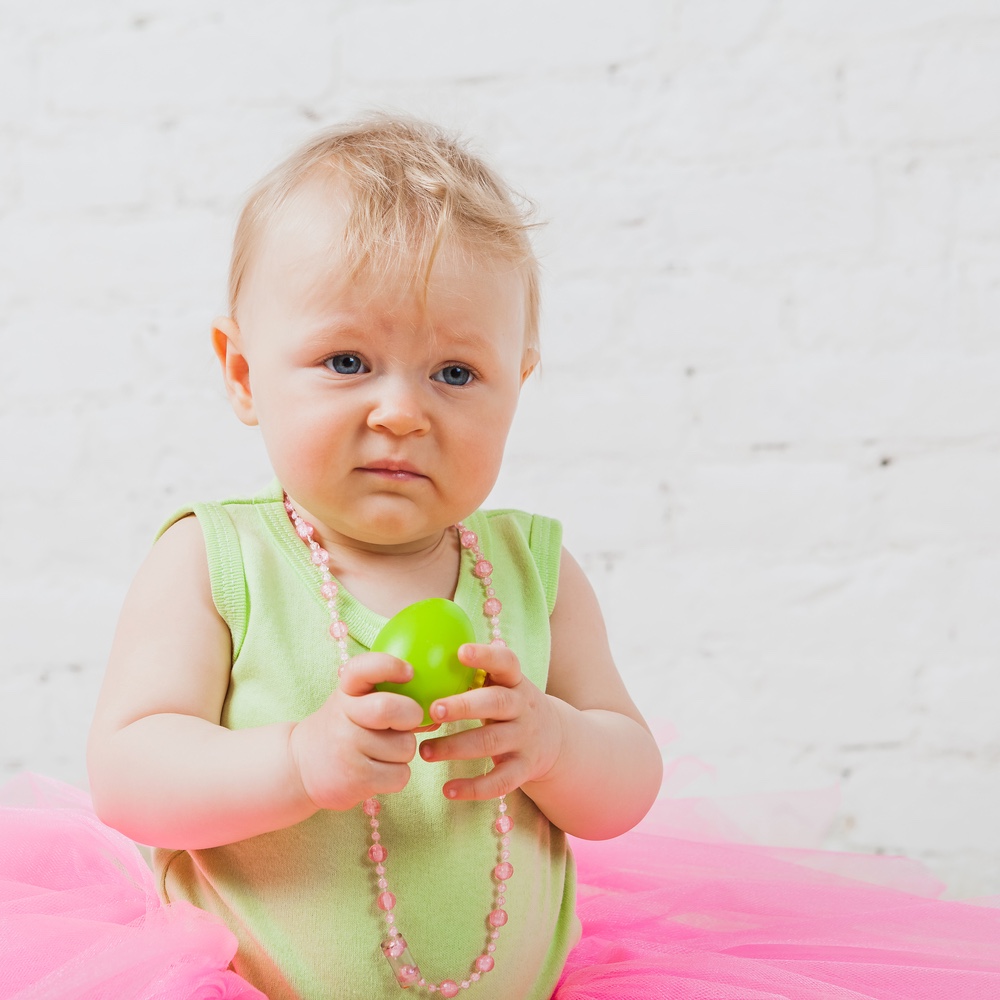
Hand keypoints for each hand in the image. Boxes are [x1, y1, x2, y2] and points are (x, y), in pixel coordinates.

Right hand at [288, 652, 425, 811]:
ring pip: (404, 747)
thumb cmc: (345, 729)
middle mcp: (343, 715)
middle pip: (389, 710)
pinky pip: (400, 775)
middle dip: (411, 716)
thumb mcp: (355, 703)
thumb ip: (390, 698)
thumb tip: (436, 713)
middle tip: (409, 722)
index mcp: (346, 690)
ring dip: (402, 752)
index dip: (390, 667)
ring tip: (381, 753)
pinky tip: (378, 771)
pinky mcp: (355, 779)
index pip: (364, 668)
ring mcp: (347, 748)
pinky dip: (397, 775)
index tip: (409, 672)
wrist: (302, 767)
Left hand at [416, 642, 562, 800]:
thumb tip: (421, 660)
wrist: (555, 739)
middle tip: (433, 710)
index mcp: (515, 681)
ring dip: (456, 747)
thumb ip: (474, 675)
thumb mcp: (502, 685)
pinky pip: (500, 781)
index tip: (461, 652)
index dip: (485, 656)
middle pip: (495, 703)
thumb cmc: (509, 704)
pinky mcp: (524, 768)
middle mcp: (523, 707)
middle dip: (463, 706)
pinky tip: (448, 790)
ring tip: (425, 752)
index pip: (506, 662)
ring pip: (491, 742)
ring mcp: (525, 738)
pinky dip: (474, 788)